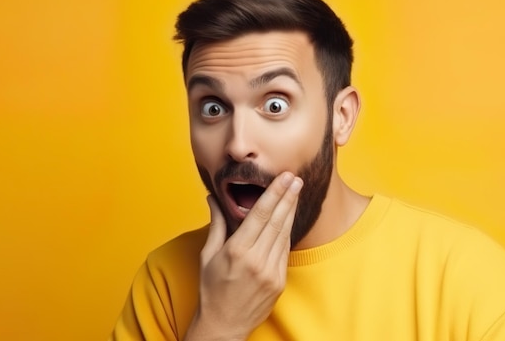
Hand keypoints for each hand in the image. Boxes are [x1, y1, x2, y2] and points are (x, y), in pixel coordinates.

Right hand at [184, 172, 302, 340]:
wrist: (223, 325)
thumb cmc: (211, 290)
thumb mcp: (208, 255)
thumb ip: (216, 224)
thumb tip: (213, 198)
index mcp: (237, 250)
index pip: (260, 214)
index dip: (275, 193)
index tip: (284, 178)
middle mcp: (257, 260)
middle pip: (277, 220)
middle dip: (288, 197)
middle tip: (296, 178)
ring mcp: (271, 272)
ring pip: (284, 234)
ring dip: (291, 211)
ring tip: (296, 193)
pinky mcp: (279, 281)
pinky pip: (285, 250)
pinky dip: (287, 232)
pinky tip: (289, 218)